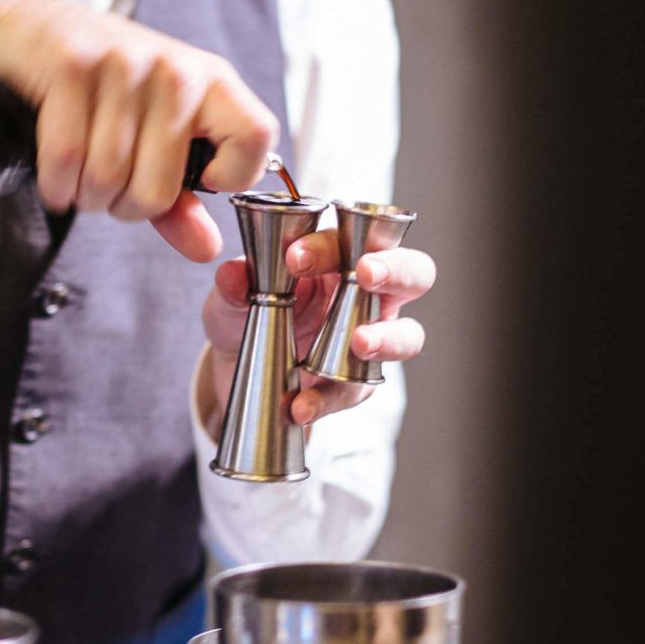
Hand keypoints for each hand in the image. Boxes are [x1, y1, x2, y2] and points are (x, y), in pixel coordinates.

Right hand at [0, 0, 276, 260]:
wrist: (30, 29)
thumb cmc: (100, 86)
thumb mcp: (154, 135)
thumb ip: (182, 198)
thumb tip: (206, 248)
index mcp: (210, 81)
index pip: (257, 136)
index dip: (234, 175)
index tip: (201, 180)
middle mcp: (174, 70)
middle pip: (159, 189)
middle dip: (124, 207)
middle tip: (111, 188)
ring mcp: (125, 65)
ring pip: (108, 180)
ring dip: (86, 197)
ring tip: (81, 177)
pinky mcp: (74, 66)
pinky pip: (67, 157)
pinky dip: (56, 184)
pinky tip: (57, 178)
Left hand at [203, 231, 435, 430]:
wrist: (237, 366)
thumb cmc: (246, 311)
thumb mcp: (230, 296)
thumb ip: (234, 284)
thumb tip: (235, 273)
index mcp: (337, 256)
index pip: (351, 238)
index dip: (328, 245)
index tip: (294, 258)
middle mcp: (366, 293)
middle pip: (414, 272)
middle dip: (395, 270)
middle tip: (365, 273)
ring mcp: (371, 338)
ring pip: (408, 335)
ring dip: (388, 338)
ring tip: (360, 344)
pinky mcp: (357, 383)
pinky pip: (356, 390)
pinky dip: (328, 399)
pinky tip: (300, 406)